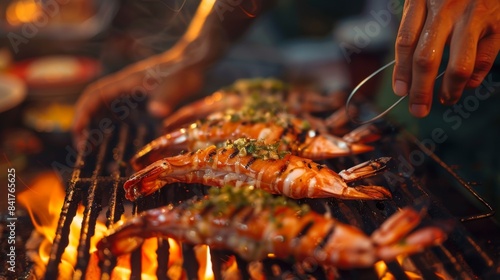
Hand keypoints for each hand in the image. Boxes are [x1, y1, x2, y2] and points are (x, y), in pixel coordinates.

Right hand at [72, 52, 203, 139]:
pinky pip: (121, 112)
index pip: (94, 95)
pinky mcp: (142, 98)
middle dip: (85, 123)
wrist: (193, 61)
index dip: (83, 112)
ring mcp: (133, 92)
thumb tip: (157, 112)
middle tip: (82, 147)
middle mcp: (125, 87)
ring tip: (95, 149)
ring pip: (107, 108)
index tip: (77, 132)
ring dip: (97, 125)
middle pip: (95, 103)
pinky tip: (120, 141)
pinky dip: (115, 126)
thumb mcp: (176, 86)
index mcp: (126, 82)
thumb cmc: (183, 71)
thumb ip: (166, 98)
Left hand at [393, 0, 499, 116]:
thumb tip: (406, 71)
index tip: (400, 92)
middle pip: (426, 59)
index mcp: (422, 0)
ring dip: (449, 90)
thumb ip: (416, 25)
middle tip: (418, 109)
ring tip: (445, 100)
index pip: (405, 42)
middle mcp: (446, 8)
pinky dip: (474, 78)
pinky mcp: (498, 23)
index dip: (401, 72)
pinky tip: (467, 84)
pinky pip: (485, 60)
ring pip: (458, 66)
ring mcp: (474, 16)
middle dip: (420, 91)